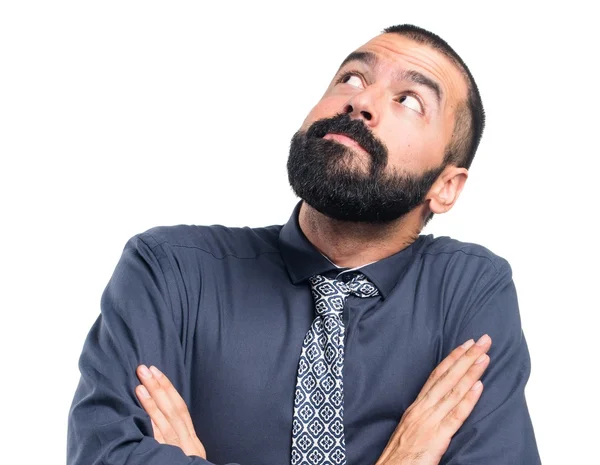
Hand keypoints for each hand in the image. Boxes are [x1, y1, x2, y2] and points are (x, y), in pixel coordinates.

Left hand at [135, 364, 206, 459]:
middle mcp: (184, 439)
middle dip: (158, 386)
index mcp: (190, 436)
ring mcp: (174, 447)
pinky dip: (151, 421)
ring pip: (164, 420)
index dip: (169, 388)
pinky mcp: (165, 455)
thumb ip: (181, 435)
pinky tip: (141, 410)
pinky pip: (158, 436)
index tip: (157, 371)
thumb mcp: (190, 451)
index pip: (180, 407)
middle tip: (145, 368)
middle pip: (171, 408)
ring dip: (151, 400)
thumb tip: (164, 416)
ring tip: (140, 383)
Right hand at [375, 335, 491, 464]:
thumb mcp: (410, 428)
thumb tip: (438, 405)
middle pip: (447, 377)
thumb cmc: (399, 455)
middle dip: (466, 357)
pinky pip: (455, 416)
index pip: (437, 376)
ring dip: (471, 372)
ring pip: (453, 391)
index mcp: (417, 406)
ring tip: (485, 357)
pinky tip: (479, 387)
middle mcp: (422, 408)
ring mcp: (429, 421)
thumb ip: (424, 415)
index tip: (466, 344)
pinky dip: (468, 400)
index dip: (452, 359)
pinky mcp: (436, 437)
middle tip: (483, 340)